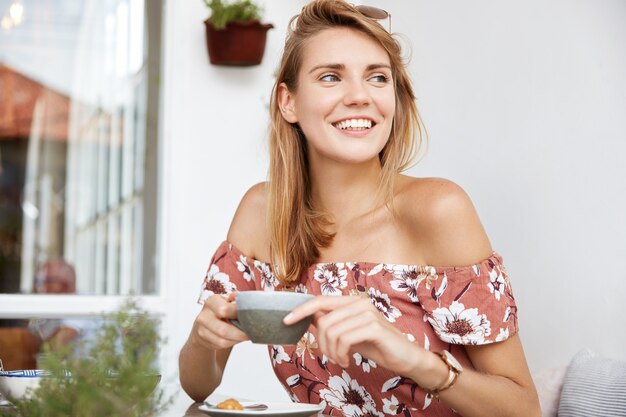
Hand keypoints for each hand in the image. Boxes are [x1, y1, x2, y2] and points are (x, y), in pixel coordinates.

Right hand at [192, 293, 248, 349]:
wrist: (205, 323)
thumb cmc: (221, 310)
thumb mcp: (227, 301)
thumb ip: (236, 298)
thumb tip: (242, 298)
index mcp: (211, 301)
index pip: (224, 309)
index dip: (239, 314)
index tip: (250, 317)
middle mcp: (204, 315)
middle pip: (223, 330)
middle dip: (240, 333)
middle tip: (251, 332)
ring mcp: (201, 329)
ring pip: (222, 340)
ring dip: (237, 339)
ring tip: (246, 336)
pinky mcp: (203, 340)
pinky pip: (220, 345)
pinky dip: (232, 343)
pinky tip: (237, 338)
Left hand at [284, 295, 423, 373]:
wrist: (404, 357)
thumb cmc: (377, 344)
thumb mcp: (348, 333)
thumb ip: (331, 323)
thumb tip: (307, 317)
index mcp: (351, 301)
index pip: (320, 301)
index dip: (301, 310)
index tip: (286, 320)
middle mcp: (359, 302)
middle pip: (323, 320)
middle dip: (320, 343)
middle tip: (330, 356)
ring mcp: (367, 313)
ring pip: (331, 331)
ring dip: (331, 352)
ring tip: (340, 359)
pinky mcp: (374, 326)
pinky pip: (344, 339)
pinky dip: (341, 354)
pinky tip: (347, 360)